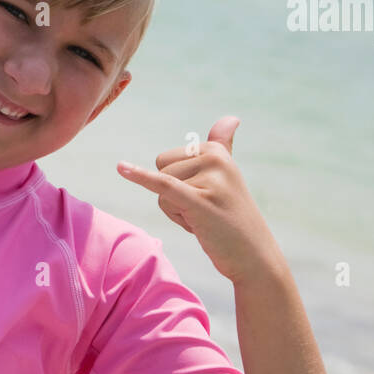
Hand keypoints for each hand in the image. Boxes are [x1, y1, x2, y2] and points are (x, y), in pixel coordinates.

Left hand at [116, 116, 284, 284]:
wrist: (253, 255)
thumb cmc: (232, 216)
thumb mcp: (227, 176)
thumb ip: (222, 146)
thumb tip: (231, 117)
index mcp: (216, 151)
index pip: (166, 160)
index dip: (178, 184)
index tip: (204, 197)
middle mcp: (215, 159)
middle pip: (160, 171)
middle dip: (174, 198)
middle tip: (204, 211)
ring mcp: (209, 179)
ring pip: (160, 192)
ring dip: (177, 213)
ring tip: (205, 219)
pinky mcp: (200, 201)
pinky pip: (163, 185)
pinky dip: (141, 177)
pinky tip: (121, 168)